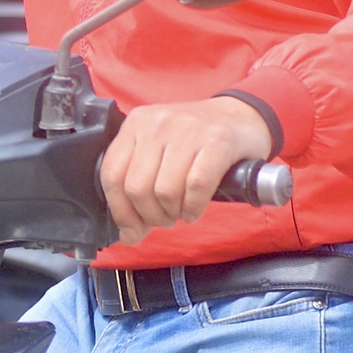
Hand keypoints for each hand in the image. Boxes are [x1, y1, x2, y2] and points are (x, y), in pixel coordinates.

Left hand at [100, 96, 273, 244]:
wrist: (240, 116)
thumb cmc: (195, 141)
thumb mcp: (159, 153)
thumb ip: (140, 189)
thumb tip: (129, 235)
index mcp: (136, 124)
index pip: (112, 174)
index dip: (120, 211)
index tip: (133, 229)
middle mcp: (158, 123)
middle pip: (137, 187)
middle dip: (150, 216)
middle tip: (165, 218)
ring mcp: (188, 130)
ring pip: (165, 190)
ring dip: (173, 213)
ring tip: (182, 212)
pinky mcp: (217, 141)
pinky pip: (196, 186)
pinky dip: (194, 207)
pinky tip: (195, 210)